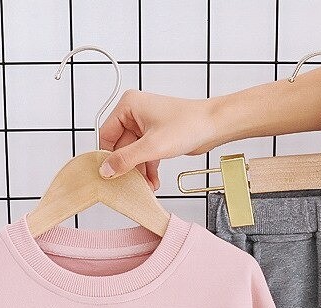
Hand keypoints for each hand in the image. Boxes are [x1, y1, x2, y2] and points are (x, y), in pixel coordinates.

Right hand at [98, 90, 219, 189]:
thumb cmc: (189, 124)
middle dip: (128, 168)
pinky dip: (148, 169)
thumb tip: (106, 169)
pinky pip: (145, 156)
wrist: (214, 126)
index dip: (108, 156)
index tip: (109, 175)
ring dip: (139, 172)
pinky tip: (153, 182)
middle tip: (130, 185)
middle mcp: (135, 114)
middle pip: (120, 147)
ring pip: (134, 154)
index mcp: (128, 106)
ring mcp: (146, 126)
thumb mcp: (152, 146)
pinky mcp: (157, 137)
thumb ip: (126, 159)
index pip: (107, 134)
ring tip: (145, 187)